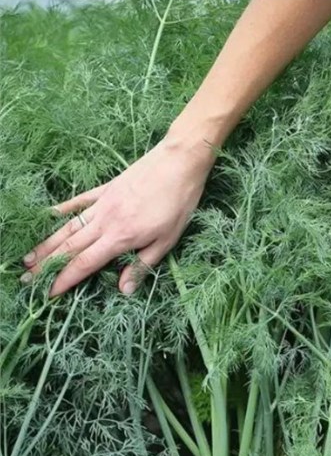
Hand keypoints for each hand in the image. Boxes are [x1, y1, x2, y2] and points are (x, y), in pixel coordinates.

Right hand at [22, 133, 214, 296]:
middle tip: (27, 278)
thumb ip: (142, 265)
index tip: (49, 293)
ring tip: (29, 257)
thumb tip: (124, 290)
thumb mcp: (167, 241)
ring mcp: (102, 203)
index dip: (65, 280)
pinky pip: (78, 202)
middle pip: (69, 247)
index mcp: (120, 237)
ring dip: (47, 243)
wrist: (179, 162)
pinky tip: (48, 217)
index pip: (85, 263)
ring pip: (68, 227)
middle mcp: (104, 221)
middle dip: (47, 265)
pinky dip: (61, 210)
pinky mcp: (105, 189)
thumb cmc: (178, 204)